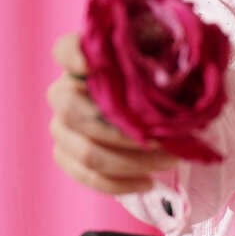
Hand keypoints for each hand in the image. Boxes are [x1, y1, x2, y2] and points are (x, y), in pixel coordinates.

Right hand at [47, 33, 177, 194]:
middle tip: (163, 140)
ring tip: (168, 160)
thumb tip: (170, 74)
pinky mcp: (68, 156)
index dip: (72, 58)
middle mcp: (63, 92)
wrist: (152, 108)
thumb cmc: (158, 78)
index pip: (64, 51)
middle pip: (73, 113)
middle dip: (123, 134)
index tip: (89, 65)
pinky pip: (87, 176)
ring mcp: (62, 127)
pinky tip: (148, 181)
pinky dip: (121, 184)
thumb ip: (161, 55)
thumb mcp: (164, 57)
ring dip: (132, 162)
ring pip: (86, 152)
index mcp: (83, 60)